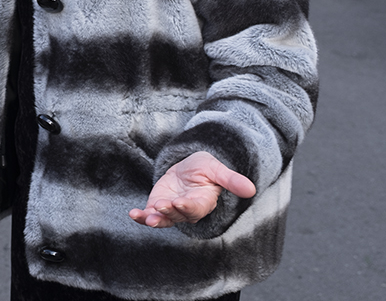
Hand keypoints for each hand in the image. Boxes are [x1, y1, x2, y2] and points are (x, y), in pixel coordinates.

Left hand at [128, 151, 255, 227]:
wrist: (188, 166)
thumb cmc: (205, 167)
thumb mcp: (217, 169)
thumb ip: (231, 180)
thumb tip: (252, 190)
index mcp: (203, 201)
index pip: (196, 208)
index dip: (188, 207)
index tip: (179, 202)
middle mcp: (187, 210)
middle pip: (178, 215)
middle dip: (169, 212)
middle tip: (161, 206)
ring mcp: (172, 210)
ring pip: (164, 219)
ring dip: (154, 219)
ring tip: (144, 217)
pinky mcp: (159, 207)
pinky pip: (150, 214)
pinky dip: (141, 216)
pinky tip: (133, 214)